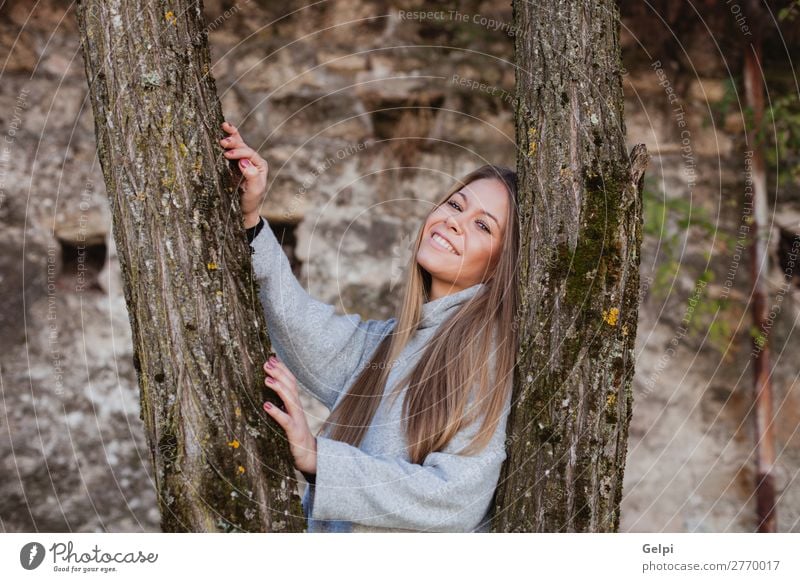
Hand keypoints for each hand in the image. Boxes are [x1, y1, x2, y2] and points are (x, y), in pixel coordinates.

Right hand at [219, 121, 268, 225]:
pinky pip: (233, 146)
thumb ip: (252, 176)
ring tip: (224, 126)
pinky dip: (230, 136)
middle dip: (234, 142)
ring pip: (239, 143)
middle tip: (223, 143)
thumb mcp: (254, 191)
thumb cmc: (250, 201)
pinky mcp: (234, 162)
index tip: (228, 155)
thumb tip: (244, 162)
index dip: (239, 152)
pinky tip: (224, 127)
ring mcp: (244, 160)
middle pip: (244, 146)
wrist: (244, 210)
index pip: (250, 154)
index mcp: (260, 165)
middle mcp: (253, 160)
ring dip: (232, 135)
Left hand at [261, 355, 317, 474]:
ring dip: (278, 387)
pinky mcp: (294, 432)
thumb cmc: (295, 436)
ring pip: (290, 399)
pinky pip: (285, 420)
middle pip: (291, 386)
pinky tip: (266, 405)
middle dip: (279, 373)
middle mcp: (297, 408)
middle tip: (267, 363)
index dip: (282, 369)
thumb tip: (269, 392)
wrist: (310, 456)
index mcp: (295, 404)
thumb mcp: (288, 417)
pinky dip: (276, 412)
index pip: (291, 381)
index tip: (271, 358)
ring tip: (266, 379)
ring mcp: (297, 419)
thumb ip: (282, 405)